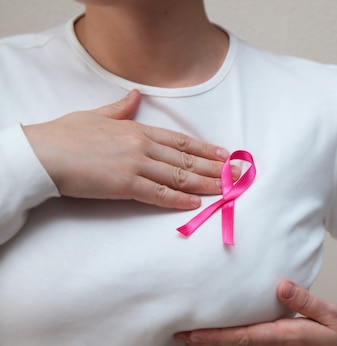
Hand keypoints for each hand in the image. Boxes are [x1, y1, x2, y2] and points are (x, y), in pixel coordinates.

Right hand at [23, 90, 238, 208]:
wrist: (41, 153)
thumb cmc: (64, 135)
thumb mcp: (96, 115)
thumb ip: (121, 108)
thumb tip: (135, 95)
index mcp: (137, 129)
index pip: (180, 141)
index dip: (206, 149)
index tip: (225, 155)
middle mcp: (142, 145)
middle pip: (186, 160)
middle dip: (215, 168)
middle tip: (238, 175)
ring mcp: (135, 165)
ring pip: (179, 176)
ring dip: (205, 184)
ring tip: (226, 190)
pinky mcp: (124, 185)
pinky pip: (158, 193)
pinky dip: (178, 199)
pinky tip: (195, 203)